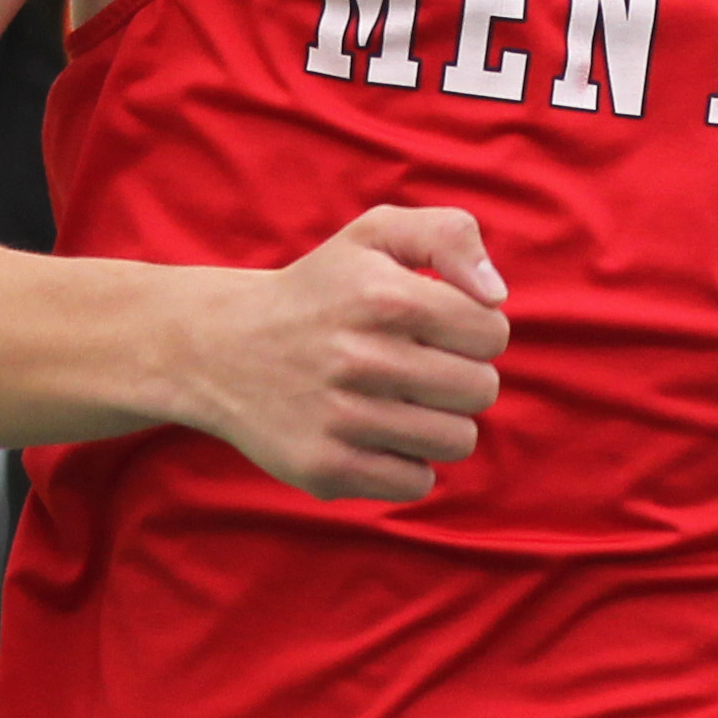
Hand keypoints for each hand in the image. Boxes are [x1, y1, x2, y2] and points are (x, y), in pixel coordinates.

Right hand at [181, 205, 509, 499]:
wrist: (222, 349)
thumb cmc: (320, 290)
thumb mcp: (376, 233)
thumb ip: (449, 236)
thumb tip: (495, 294)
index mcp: (385, 297)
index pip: (492, 332)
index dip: (474, 330)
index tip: (439, 329)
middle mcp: (363, 359)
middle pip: (480, 390)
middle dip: (460, 377)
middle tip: (419, 367)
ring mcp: (341, 419)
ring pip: (456, 441)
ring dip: (438, 423)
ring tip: (401, 402)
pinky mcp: (324, 468)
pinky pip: (415, 483)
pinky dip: (407, 464)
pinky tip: (378, 436)